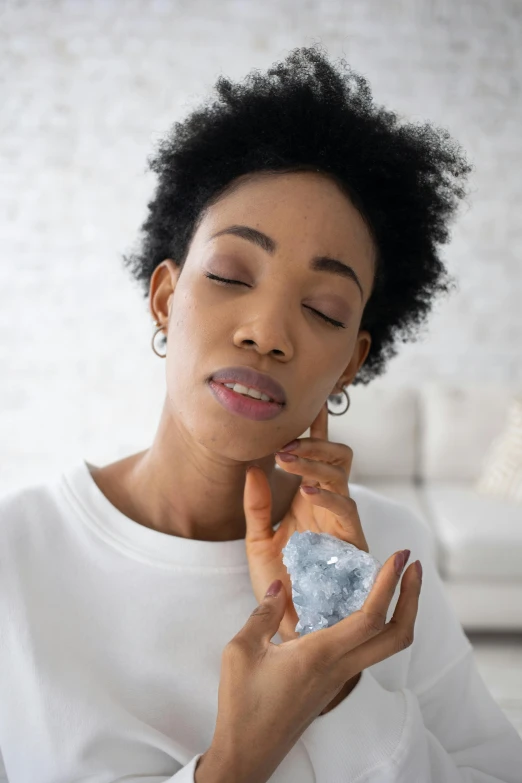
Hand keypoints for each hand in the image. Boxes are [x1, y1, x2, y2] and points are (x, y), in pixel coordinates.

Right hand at [198, 552, 420, 782]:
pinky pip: (365, 651)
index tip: (398, 557)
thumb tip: (278, 587)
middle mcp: (339, 668)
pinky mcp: (333, 683)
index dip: (389, 585)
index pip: (370, 618)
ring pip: (386, 646)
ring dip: (399, 612)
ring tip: (393, 580)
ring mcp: (340, 678)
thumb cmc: (242, 706)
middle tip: (413, 566)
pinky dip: (376, 625)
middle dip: (411, 598)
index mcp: (321, 655)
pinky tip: (358, 606)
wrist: (247, 754)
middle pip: (397, 637)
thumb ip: (262, 613)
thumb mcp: (241, 651)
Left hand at [244, 402, 368, 644]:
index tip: (310, 401)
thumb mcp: (257, 542)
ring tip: (287, 457)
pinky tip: (306, 490)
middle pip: (339, 458)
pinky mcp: (352, 545)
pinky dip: (329, 496)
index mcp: (309, 502)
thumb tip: (252, 466)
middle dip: (317, 443)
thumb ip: (256, 506)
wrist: (293, 627)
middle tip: (284, 442)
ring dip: (317, 463)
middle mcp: (329, 507)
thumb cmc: (279, 585)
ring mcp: (342, 524)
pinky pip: (348, 511)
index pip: (316, 457)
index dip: (316, 429)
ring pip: (343, 478)